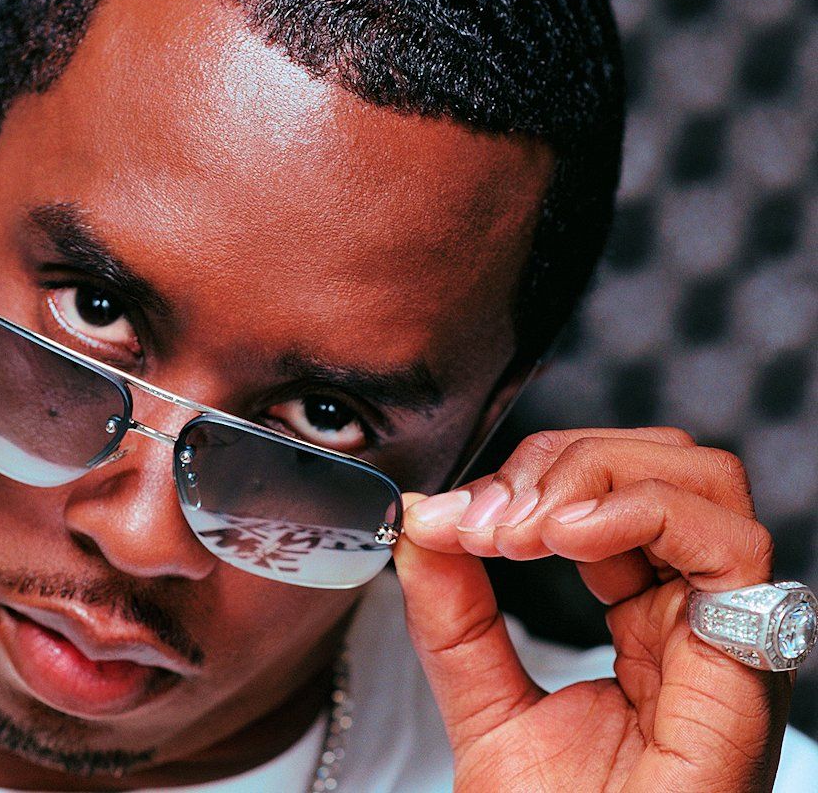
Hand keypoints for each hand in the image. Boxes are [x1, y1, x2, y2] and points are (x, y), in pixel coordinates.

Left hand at [394, 427, 794, 791]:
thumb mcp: (484, 706)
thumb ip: (452, 614)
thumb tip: (421, 518)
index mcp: (642, 616)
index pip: (611, 487)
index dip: (534, 474)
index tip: (454, 518)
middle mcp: (691, 614)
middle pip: (663, 461)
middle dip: (566, 460)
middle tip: (490, 515)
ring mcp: (723, 633)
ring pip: (701, 479)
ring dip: (595, 476)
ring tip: (520, 528)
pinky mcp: (746, 662)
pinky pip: (728, 544)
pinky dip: (636, 511)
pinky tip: (562, 539)